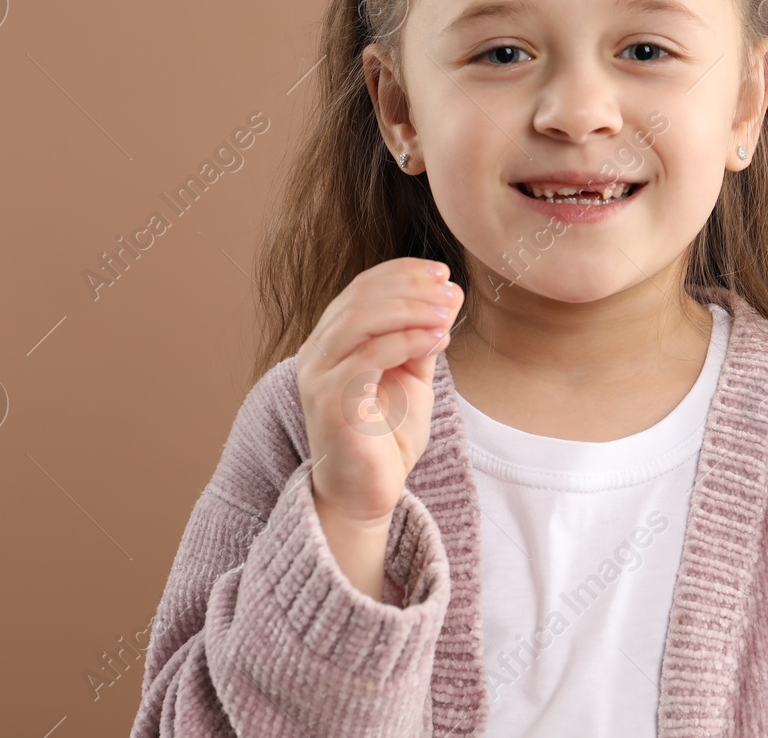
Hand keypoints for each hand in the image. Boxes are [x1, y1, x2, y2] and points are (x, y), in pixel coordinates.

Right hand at [296, 257, 461, 528]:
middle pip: (359, 297)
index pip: (361, 288)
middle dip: (409, 286)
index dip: (401, 272)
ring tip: (447, 310)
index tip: (442, 273)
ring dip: (410, 308)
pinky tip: (438, 339)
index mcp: (332, 341)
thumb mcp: (411, 377)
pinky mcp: (331, 400)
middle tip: (448, 289)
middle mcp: (317, 352)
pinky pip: (368, 356)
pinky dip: (407, 340)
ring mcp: (319, 376)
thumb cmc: (386, 437)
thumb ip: (423, 338)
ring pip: (359, 319)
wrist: (368, 494)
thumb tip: (450, 294)